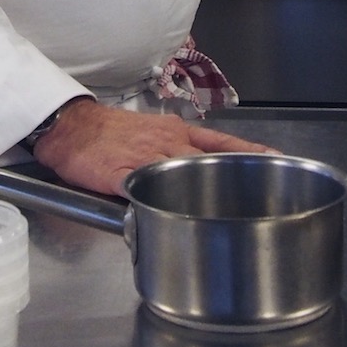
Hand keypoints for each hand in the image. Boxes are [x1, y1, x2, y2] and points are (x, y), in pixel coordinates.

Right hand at [32, 95, 275, 197]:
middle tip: (261, 193)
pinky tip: (166, 218)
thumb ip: (175, 148)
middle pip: (208, 161)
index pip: (220, 140)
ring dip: (199, 193)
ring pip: (179, 175)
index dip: (248, 149)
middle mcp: (166, 143)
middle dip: (233, 177)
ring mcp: (144, 159)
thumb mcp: (150, 130)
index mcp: (175, 133)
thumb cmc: (109, 132)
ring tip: (224, 212)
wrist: (71, 127)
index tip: (276, 156)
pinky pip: (142, 191)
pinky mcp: (121, 174)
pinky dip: (155, 204)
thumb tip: (200, 170)